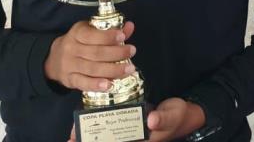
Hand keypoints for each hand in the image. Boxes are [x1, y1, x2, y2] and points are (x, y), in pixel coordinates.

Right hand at [44, 21, 136, 91]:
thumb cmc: (80, 43)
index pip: (92, 35)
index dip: (108, 37)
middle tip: (132, 52)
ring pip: (92, 69)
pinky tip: (109, 85)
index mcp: (77, 33)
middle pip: (96, 53)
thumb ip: (111, 30)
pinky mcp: (69, 80)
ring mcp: (69, 66)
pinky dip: (96, 85)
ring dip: (113, 70)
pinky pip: (83, 83)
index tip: (123, 37)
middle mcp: (71, 49)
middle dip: (117, 53)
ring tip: (129, 69)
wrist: (53, 59)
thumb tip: (130, 26)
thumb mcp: (91, 31)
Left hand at [66, 98, 204, 141]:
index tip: (80, 140)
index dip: (101, 141)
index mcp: (141, 141)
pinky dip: (99, 124)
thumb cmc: (178, 116)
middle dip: (90, 139)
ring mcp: (129, 132)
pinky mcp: (128, 123)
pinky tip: (87, 119)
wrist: (182, 114)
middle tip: (71, 137)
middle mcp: (132, 139)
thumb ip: (163, 119)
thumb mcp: (173, 115)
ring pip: (107, 136)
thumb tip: (151, 120)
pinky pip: (111, 126)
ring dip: (92, 134)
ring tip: (73, 132)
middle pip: (108, 141)